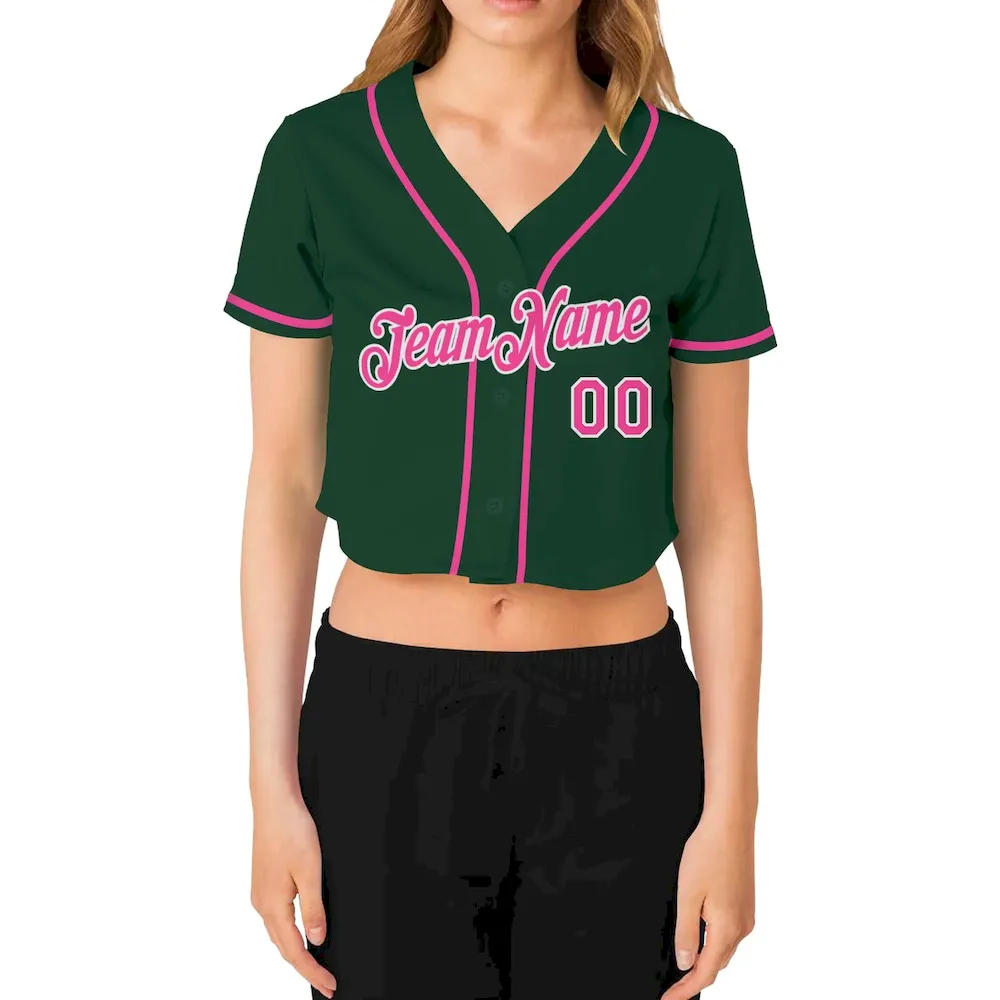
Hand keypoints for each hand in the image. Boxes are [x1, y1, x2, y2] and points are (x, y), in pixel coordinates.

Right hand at [250, 793, 336, 997]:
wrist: (274, 803)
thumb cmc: (291, 831)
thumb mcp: (310, 871)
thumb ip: (314, 909)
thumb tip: (317, 940)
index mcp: (272, 905)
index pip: (294, 951)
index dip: (312, 971)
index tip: (329, 985)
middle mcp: (261, 904)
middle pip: (283, 947)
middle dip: (305, 967)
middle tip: (327, 982)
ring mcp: (260, 893)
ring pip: (278, 933)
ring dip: (296, 951)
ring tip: (316, 964)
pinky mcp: (264, 883)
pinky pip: (276, 918)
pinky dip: (289, 932)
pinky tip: (300, 931)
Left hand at [660, 814, 755, 999]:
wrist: (731, 825)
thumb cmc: (707, 854)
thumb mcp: (687, 895)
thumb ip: (686, 932)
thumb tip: (686, 964)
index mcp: (727, 929)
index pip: (705, 972)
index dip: (685, 990)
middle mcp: (742, 927)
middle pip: (717, 965)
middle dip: (695, 979)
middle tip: (671, 988)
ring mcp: (747, 916)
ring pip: (724, 950)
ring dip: (706, 962)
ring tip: (683, 969)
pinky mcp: (746, 903)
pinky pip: (729, 935)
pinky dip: (714, 945)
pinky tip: (701, 939)